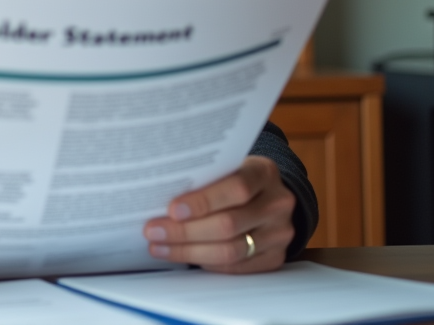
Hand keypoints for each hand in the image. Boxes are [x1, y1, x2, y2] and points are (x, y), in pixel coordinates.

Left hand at [142, 156, 294, 273]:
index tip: (172, 210)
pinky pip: (236, 267)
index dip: (203, 201)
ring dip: (189, 251)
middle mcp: (277, 203)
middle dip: (185, 231)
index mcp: (264, 173)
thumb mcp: (226, 167)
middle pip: (229, 224)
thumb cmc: (235, 178)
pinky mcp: (274, 257)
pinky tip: (184, 255)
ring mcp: (279, 233)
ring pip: (231, 250)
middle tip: (154, 231)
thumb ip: (203, 179)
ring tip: (160, 247)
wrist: (268, 196)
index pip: (237, 187)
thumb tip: (158, 198)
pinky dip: (206, 263)